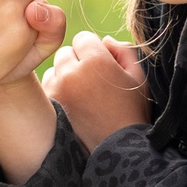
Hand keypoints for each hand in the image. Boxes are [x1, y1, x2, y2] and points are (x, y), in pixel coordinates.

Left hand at [43, 31, 149, 151]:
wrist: (116, 148)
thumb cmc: (131, 111)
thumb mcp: (138, 76)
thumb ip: (123, 50)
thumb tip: (104, 40)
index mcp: (96, 60)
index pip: (83, 38)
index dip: (94, 51)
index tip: (102, 66)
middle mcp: (72, 72)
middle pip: (66, 52)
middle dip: (77, 62)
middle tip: (92, 81)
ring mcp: (57, 89)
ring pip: (54, 69)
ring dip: (65, 76)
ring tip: (82, 95)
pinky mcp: (49, 105)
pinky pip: (48, 87)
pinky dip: (58, 91)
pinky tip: (73, 105)